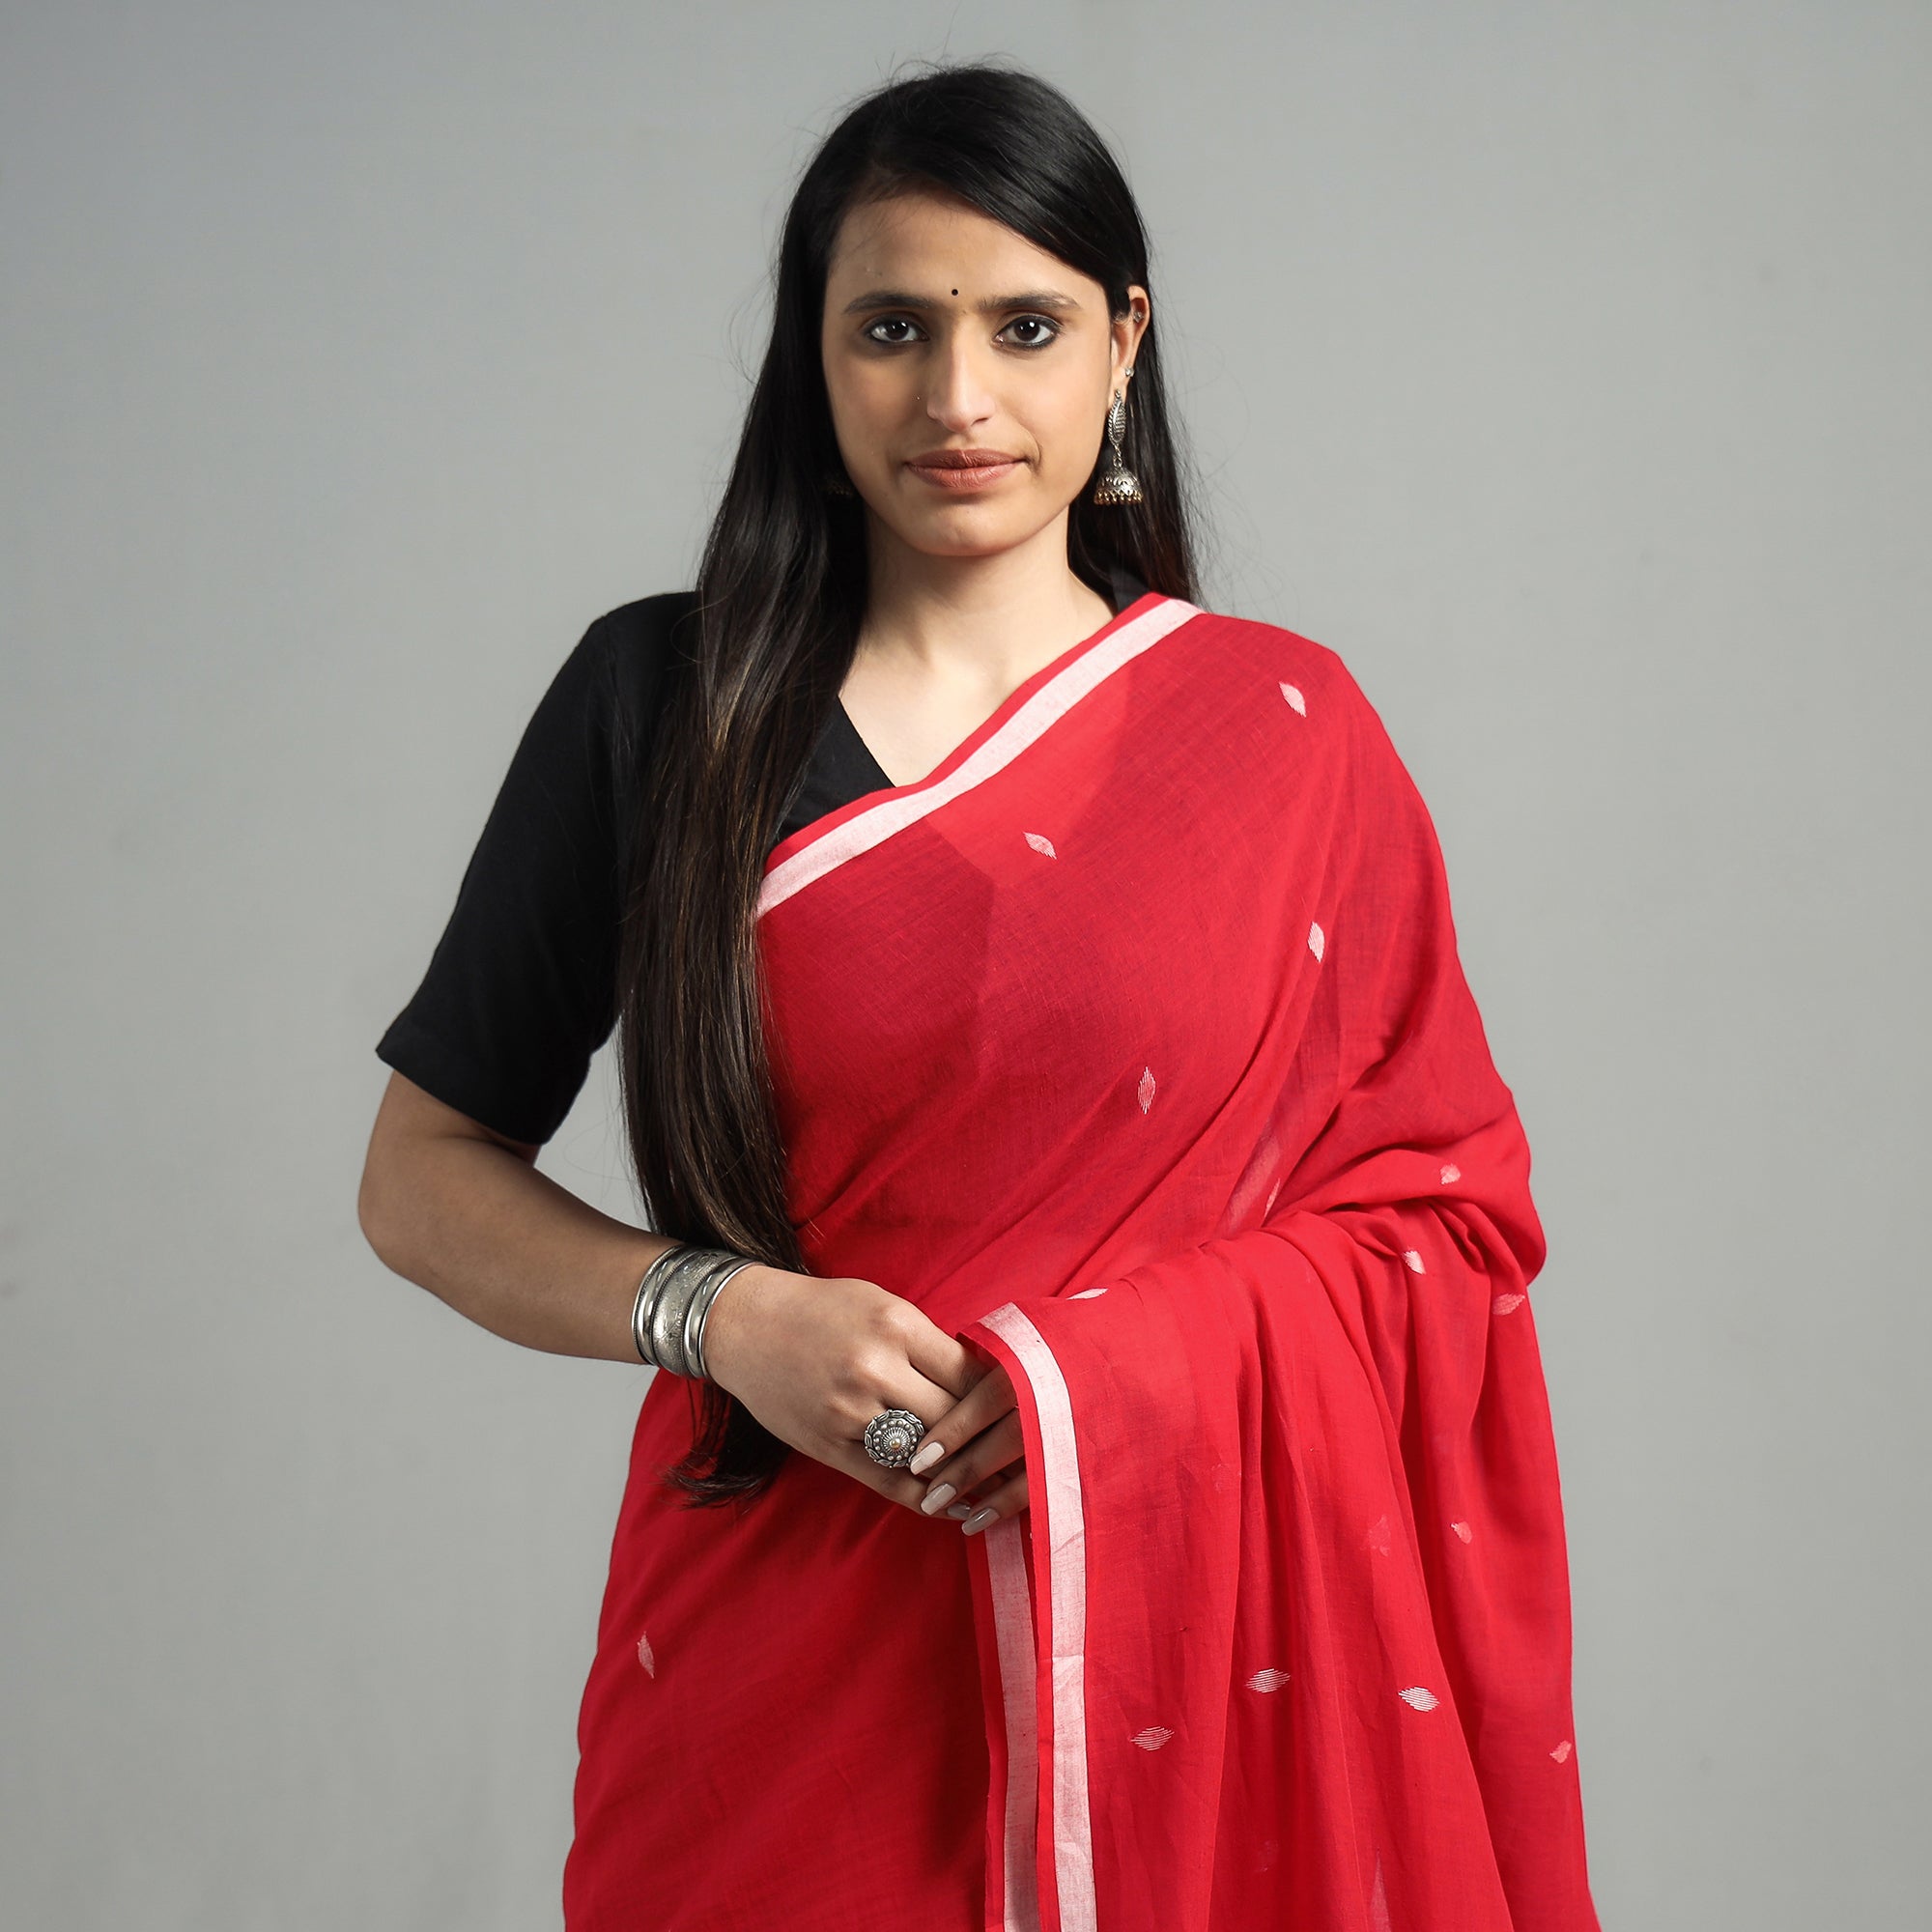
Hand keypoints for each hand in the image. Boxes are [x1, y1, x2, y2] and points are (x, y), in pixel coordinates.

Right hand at [700, 1263, 1015, 1524]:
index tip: (1024, 1411)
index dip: (1000, 1397)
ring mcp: (850, 1411)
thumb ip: (929, 1343)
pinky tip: (955, 1505)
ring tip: (1004, 1489)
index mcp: (895, 1325)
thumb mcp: (882, 1305)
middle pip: (954, 1416)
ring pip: (925, 1453)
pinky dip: (927, 1498)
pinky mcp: (829, 1446)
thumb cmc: (824, 1310)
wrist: (746, 1326)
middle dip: (989, 1437)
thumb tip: (985, 1381)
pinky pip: (889, 1482)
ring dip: (965, 1474)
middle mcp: (874, 1368)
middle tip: (1025, 1455)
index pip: (968, 1372)